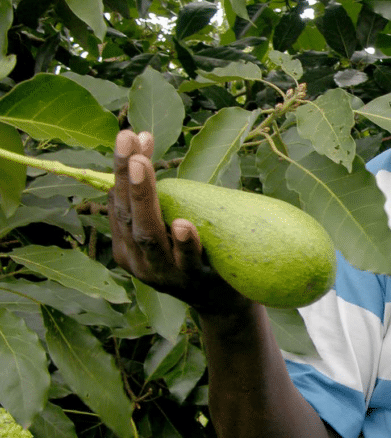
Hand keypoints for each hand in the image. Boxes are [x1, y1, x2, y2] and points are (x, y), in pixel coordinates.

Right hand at [108, 130, 249, 313]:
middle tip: (130, 142)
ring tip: (145, 168)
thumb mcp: (171, 226)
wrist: (224, 303)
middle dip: (128, 177)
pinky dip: (184, 243)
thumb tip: (144, 142)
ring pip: (150, 236)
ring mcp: (166, 273)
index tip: (129, 134)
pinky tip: (183, 224)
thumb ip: (160, 198)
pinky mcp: (194, 282)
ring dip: (147, 200)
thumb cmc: (198, 255)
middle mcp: (140, 260)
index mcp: (128, 244)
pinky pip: (188, 262)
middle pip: (128, 215)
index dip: (122, 168)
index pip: (119, 201)